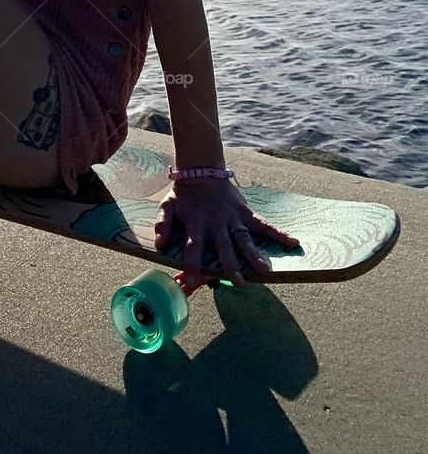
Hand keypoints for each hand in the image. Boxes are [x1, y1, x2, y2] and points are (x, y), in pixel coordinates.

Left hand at [154, 178, 300, 287]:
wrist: (201, 170)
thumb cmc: (184, 193)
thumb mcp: (167, 206)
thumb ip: (163, 224)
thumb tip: (160, 245)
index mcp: (197, 223)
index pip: (193, 248)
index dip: (192, 266)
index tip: (190, 284)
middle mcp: (216, 223)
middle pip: (224, 247)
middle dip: (230, 266)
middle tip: (239, 283)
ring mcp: (233, 218)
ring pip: (244, 239)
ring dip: (253, 254)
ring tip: (263, 271)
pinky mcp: (245, 213)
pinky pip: (263, 224)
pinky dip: (278, 233)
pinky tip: (293, 243)